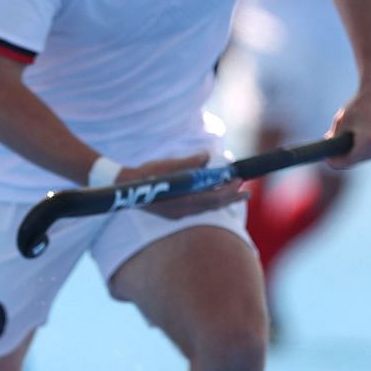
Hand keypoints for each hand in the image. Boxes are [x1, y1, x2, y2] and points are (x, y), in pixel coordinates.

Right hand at [119, 150, 247, 219]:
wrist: (125, 188)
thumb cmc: (147, 174)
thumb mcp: (169, 165)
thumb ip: (190, 162)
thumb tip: (208, 156)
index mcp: (184, 201)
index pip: (214, 198)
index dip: (229, 190)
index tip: (239, 180)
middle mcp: (183, 211)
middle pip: (213, 206)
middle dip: (230, 198)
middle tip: (246, 193)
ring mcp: (178, 214)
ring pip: (205, 208)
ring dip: (220, 200)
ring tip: (233, 193)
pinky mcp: (173, 213)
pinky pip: (197, 209)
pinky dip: (208, 202)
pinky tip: (210, 196)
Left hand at [328, 86, 370, 168]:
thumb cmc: (357, 105)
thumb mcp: (341, 121)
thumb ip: (333, 139)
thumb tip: (327, 154)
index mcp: (368, 140)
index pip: (348, 161)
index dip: (335, 162)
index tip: (326, 159)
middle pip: (357, 160)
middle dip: (345, 157)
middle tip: (333, 152)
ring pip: (366, 158)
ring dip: (356, 154)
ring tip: (346, 143)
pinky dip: (365, 149)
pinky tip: (360, 140)